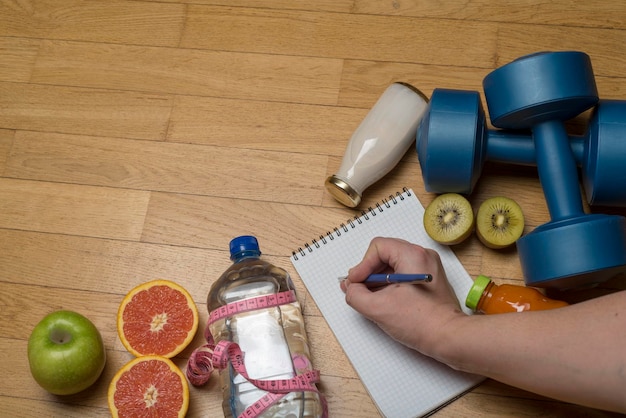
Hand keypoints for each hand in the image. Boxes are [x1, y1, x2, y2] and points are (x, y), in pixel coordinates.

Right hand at [341, 237, 466, 358]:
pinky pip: (403, 275)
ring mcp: (428, 268)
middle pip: (385, 255)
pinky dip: (390, 285)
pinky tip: (383, 300)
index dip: (362, 265)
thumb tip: (351, 288)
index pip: (378, 248)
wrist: (449, 338)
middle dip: (368, 272)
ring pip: (393, 265)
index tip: (357, 283)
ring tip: (369, 297)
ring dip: (378, 280)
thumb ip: (356, 295)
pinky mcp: (429, 280)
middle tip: (358, 289)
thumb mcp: (378, 308)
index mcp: (413, 255)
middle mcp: (423, 256)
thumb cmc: (422, 322)